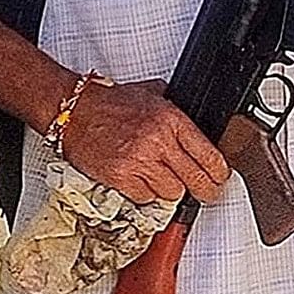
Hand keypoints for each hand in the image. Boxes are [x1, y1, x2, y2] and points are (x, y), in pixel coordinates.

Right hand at [54, 75, 229, 204]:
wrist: (73, 111)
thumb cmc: (109, 104)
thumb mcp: (152, 94)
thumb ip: (177, 111)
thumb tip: (198, 131)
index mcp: (171, 120)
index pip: (210, 156)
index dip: (220, 173)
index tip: (220, 178)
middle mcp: (159, 141)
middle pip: (197, 181)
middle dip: (206, 191)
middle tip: (206, 193)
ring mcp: (140, 162)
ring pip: (173, 193)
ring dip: (169, 189)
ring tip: (159, 176)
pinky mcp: (121, 178)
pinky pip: (146, 198)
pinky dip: (145, 193)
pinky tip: (138, 178)